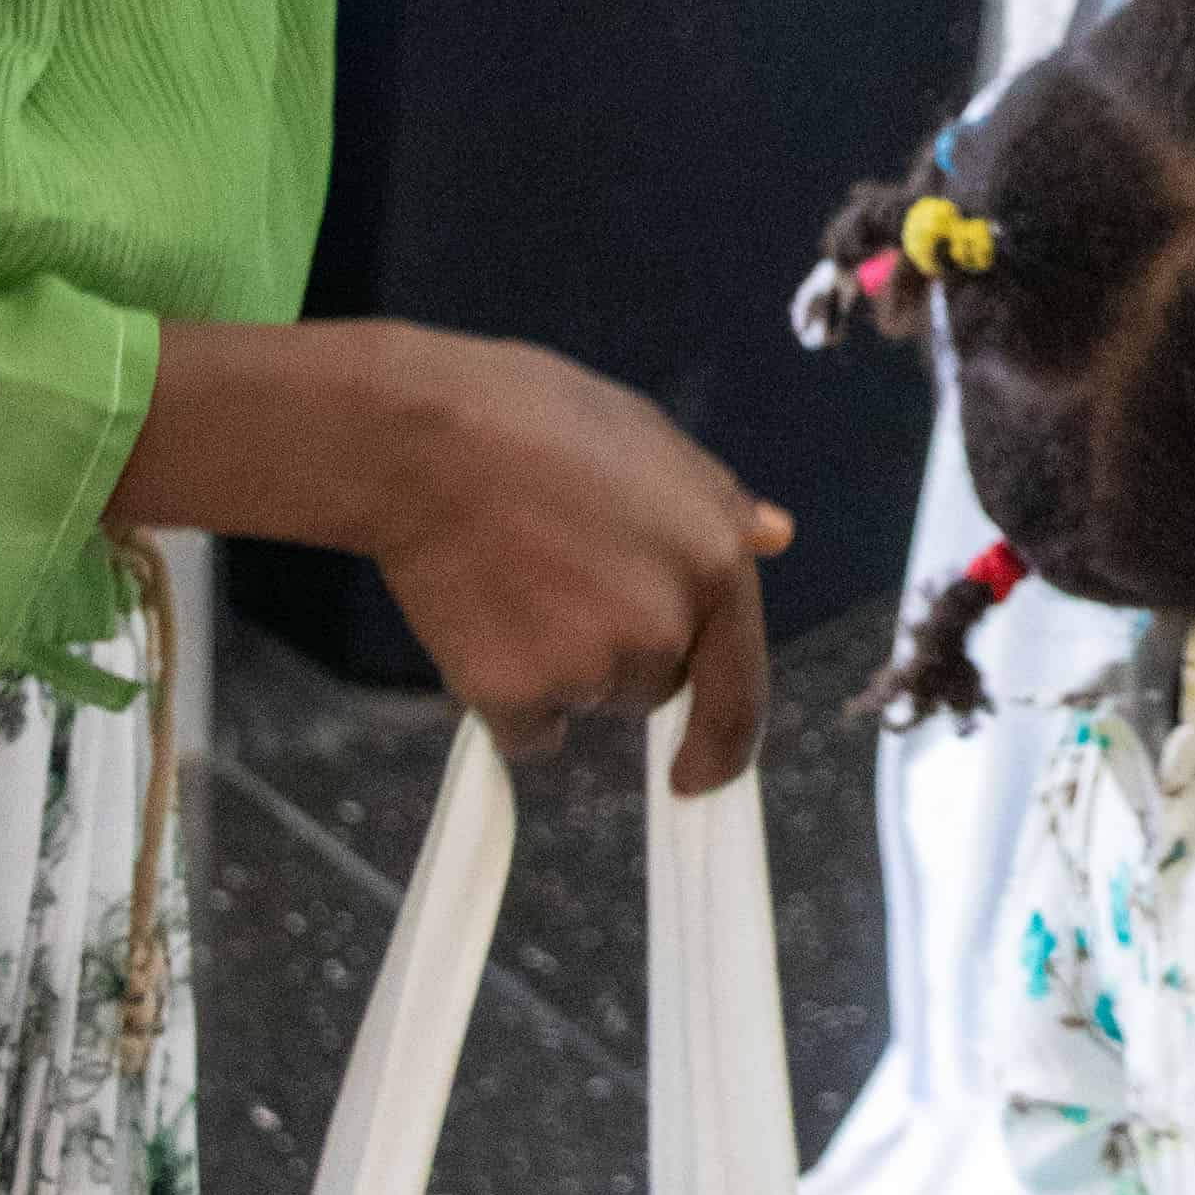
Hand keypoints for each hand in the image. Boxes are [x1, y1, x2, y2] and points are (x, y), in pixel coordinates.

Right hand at [115, 317, 786, 787]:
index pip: (741, 690)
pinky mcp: (518, 695)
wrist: (422, 441)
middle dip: (619, 651)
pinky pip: (524, 729)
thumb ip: (716, 502)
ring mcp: (591, 669)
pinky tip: (480, 624)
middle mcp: (664, 630)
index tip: (698, 777)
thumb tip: (773, 536)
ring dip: (558, 669)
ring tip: (514, 580)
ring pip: (586, 700)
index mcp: (713, 567)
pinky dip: (505, 698)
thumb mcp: (649, 436)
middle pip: (652, 686)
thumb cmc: (533, 417)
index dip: (723, 745)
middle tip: (561, 574)